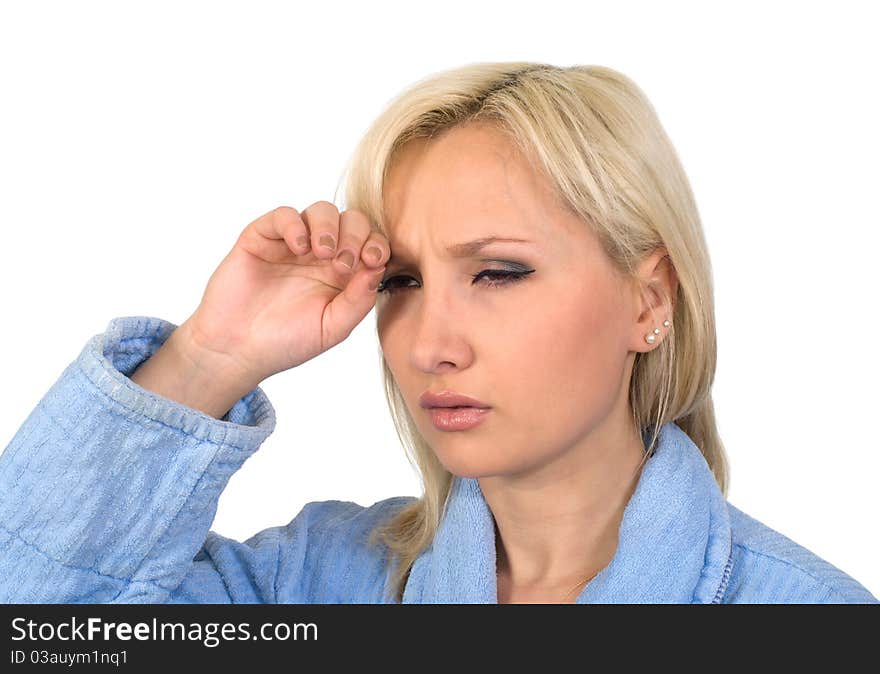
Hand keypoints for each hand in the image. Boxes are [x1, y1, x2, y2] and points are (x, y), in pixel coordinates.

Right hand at [180, 203, 388, 383]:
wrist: (237, 349)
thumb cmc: (285, 342)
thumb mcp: (332, 328)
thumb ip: (359, 300)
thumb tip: (378, 268)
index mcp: (344, 274)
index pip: (371, 244)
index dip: (377, 245)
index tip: (373, 261)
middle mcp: (322, 255)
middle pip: (352, 220)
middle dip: (355, 235)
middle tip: (344, 264)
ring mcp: (292, 244)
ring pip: (322, 210)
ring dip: (329, 227)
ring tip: (323, 254)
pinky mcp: (263, 237)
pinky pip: (284, 215)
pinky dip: (296, 225)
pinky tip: (298, 249)